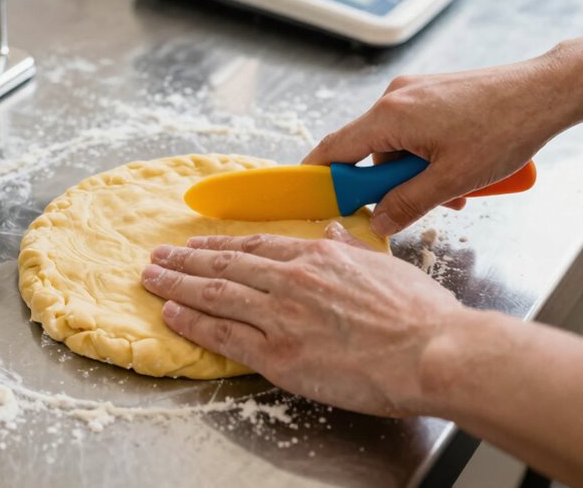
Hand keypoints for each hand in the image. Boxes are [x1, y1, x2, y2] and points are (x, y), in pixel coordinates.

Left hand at [140, 223, 461, 416]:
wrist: (433, 350)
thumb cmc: (422, 315)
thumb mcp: (386, 267)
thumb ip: (352, 249)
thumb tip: (333, 230)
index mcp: (319, 257)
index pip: (256, 247)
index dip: (220, 245)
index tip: (197, 245)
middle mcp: (292, 279)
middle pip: (226, 265)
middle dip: (185, 261)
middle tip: (157, 256)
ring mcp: (281, 314)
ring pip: (216, 294)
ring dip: (177, 285)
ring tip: (149, 278)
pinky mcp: (277, 352)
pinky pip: (223, 333)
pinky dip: (192, 322)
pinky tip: (170, 313)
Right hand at [302, 53, 582, 235]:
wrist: (546, 91)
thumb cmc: (505, 129)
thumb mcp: (453, 180)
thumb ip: (408, 204)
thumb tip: (378, 223)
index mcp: (390, 116)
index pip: (334, 149)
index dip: (318, 176)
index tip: (310, 198)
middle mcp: (394, 97)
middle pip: (368, 150)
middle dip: (387, 183)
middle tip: (413, 206)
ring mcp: (414, 91)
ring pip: (395, 143)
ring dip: (414, 171)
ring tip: (453, 190)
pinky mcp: (432, 92)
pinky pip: (414, 130)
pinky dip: (426, 154)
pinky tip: (457, 169)